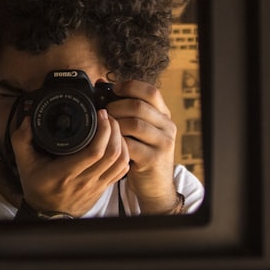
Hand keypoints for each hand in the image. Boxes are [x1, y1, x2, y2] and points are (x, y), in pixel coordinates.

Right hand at [10, 109, 130, 217]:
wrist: (46, 214)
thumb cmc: (37, 187)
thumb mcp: (24, 164)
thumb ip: (21, 141)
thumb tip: (28, 121)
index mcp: (65, 173)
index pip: (93, 152)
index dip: (102, 130)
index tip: (99, 114)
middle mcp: (84, 180)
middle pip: (111, 153)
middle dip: (114, 129)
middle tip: (108, 116)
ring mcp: (96, 186)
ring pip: (120, 161)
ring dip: (121, 141)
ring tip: (113, 127)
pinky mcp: (103, 188)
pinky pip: (122, 170)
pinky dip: (125, 154)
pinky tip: (117, 143)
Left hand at [104, 80, 179, 213]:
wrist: (155, 185)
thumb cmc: (142, 153)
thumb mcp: (141, 129)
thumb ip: (128, 109)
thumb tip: (102, 84)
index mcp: (164, 115)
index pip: (151, 92)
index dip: (131, 87)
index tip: (114, 89)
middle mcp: (167, 126)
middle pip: (140, 106)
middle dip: (116, 107)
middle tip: (104, 113)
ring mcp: (163, 143)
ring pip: (134, 124)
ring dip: (115, 124)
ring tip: (106, 128)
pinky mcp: (153, 159)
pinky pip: (130, 145)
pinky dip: (116, 142)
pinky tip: (110, 143)